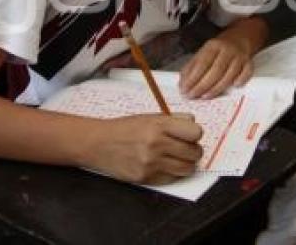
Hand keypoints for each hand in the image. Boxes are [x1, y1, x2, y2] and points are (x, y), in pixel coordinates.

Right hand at [88, 114, 202, 184]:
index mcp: (159, 125)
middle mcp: (156, 144)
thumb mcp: (149, 117)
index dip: (194, 134)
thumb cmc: (124, 128)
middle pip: (195, 153)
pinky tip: (164, 165)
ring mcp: (151, 163)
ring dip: (186, 163)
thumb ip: (173, 119)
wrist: (99, 143)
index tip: (189, 135)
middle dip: (193, 150)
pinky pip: (172, 178)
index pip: (196, 132)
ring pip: (187, 168)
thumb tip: (194, 123)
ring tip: (177, 157)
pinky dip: (173, 173)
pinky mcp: (146, 178)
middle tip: (185, 148)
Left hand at [179, 37, 253, 98]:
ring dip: (217, 88)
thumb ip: (192, 67)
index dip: (193, 78)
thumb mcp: (203, 53)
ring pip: (229, 74)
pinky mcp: (249, 62)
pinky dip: (240, 80)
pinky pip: (246, 73)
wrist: (239, 38)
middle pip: (215, 70)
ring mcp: (239, 56)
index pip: (202, 63)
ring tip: (205, 97)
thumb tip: (182, 84)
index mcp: (213, 46)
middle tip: (193, 96)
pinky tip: (233, 87)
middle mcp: (227, 50)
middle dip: (203, 85)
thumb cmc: (218, 50)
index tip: (185, 89)